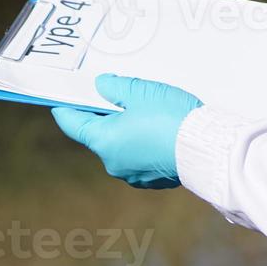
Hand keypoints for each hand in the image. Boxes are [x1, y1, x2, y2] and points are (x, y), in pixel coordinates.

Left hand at [52, 74, 203, 188]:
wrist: (207, 148)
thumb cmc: (170, 118)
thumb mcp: (140, 92)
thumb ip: (115, 87)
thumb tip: (101, 86)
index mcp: (103, 141)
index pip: (74, 124)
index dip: (66, 109)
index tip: (60, 100)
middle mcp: (114, 163)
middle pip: (100, 134)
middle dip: (106, 115)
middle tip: (114, 94)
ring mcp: (134, 174)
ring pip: (122, 145)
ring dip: (127, 128)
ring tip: (145, 109)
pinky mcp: (154, 179)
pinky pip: (141, 156)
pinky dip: (144, 142)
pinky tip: (159, 128)